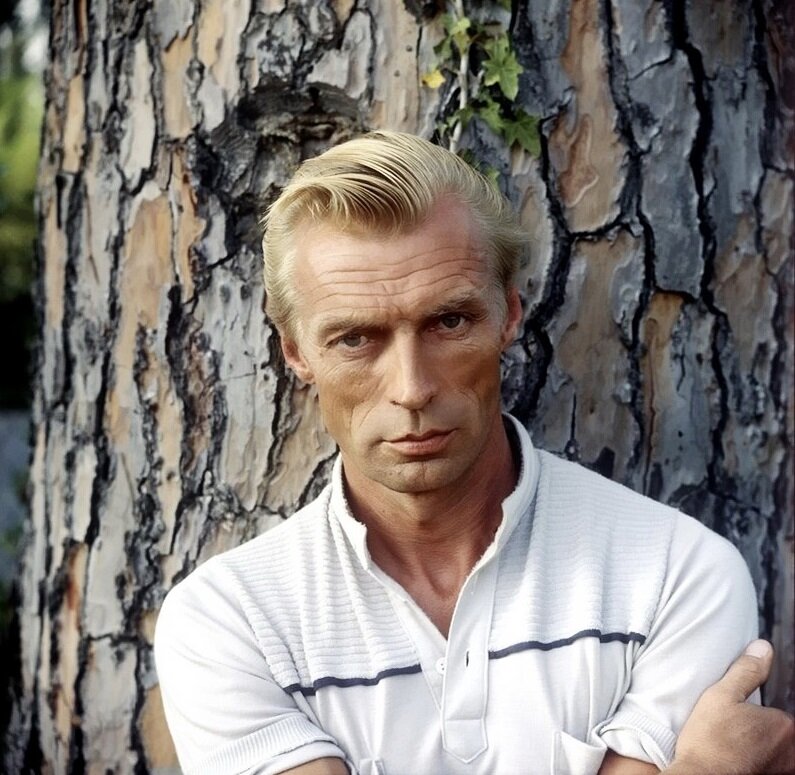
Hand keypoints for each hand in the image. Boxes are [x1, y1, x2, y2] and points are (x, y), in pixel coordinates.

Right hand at [666, 640, 794, 774]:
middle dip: (759, 732)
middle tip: (733, 733)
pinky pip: (768, 767)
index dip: (756, 713)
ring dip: (759, 749)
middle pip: (779, 735)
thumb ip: (746, 671)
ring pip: (776, 753)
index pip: (778, 714)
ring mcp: (783, 771)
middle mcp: (791, 753)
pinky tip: (735, 762)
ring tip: (733, 748)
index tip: (738, 718)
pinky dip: (755, 764)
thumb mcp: (721, 696)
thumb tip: (763, 649)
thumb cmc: (709, 743)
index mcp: (784, 725)